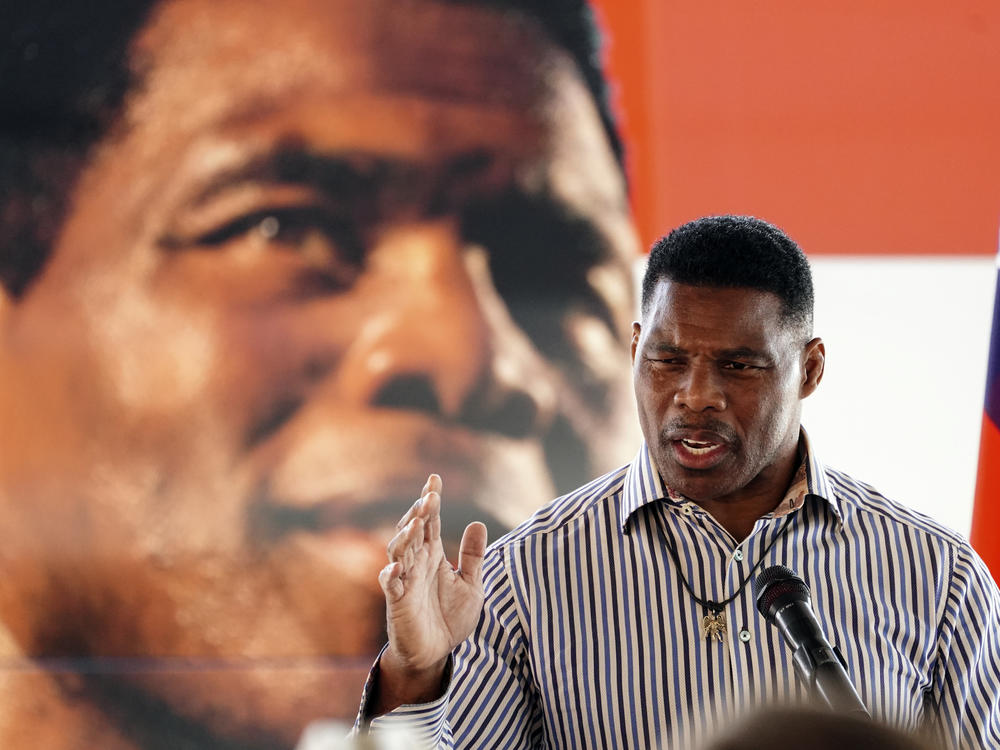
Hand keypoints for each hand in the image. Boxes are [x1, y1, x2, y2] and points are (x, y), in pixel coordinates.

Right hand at [374, 474, 486, 711]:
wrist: (435, 653)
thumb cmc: (449, 617)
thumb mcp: (470, 585)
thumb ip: (473, 556)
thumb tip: (478, 522)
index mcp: (433, 556)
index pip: (430, 522)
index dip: (430, 501)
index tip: (434, 479)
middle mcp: (416, 563)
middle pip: (413, 531)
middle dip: (419, 513)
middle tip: (430, 497)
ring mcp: (404, 581)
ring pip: (399, 552)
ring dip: (405, 537)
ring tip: (416, 523)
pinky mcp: (397, 602)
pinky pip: (390, 585)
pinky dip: (391, 575)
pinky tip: (397, 568)